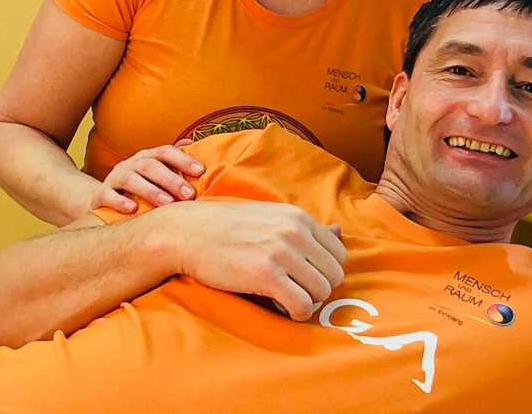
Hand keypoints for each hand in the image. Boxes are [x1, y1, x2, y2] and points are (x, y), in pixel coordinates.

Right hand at [90, 140, 204, 212]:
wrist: (104, 200)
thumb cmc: (141, 187)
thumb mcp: (157, 173)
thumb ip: (175, 162)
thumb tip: (195, 144)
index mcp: (147, 156)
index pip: (166, 152)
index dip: (183, 160)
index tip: (201, 171)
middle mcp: (131, 164)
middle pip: (150, 166)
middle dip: (171, 179)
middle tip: (189, 195)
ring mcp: (114, 178)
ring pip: (131, 179)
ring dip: (150, 191)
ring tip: (168, 204)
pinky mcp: (99, 196)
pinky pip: (108, 196)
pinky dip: (119, 202)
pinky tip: (133, 210)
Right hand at [161, 199, 346, 321]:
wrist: (191, 232)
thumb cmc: (230, 228)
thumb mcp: (273, 218)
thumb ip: (307, 228)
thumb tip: (340, 232)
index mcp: (299, 217)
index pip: (339, 253)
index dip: (325, 271)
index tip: (306, 278)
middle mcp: (295, 231)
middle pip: (334, 274)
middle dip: (319, 288)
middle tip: (297, 292)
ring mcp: (281, 251)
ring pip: (322, 291)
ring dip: (308, 302)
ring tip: (287, 299)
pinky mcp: (265, 274)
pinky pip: (302, 305)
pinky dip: (296, 313)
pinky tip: (282, 308)